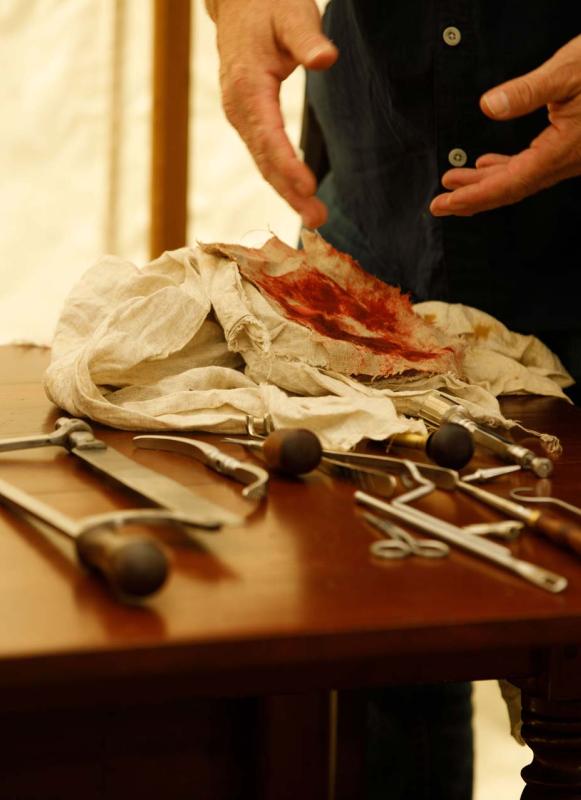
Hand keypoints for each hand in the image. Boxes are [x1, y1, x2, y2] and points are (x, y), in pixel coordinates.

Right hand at [209, 0, 337, 227]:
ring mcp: (240, 116)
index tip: (310, 189)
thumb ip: (308, 38)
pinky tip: (299, 196)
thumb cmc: (270, 5)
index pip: (269, 136)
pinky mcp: (247, 120)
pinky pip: (263, 155)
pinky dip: (281, 178)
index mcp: (248, 86)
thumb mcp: (293, 13)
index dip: (289, 165)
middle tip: (318, 221)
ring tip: (314, 218)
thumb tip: (326, 59)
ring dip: (288, 193)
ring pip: (263, 163)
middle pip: (265, 160)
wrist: (238, 1)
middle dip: (291, 194)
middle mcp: (238, 108)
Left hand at [430, 35, 580, 216]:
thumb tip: (489, 105)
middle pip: (510, 189)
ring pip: (520, 178)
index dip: (473, 197)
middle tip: (439, 204)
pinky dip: (506, 169)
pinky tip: (488, 164)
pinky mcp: (570, 148)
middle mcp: (564, 162)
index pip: (509, 184)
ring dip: (485, 182)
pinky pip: (533, 167)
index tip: (444, 205)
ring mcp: (568, 157)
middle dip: (472, 197)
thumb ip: (527, 92)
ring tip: (453, 182)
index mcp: (560, 152)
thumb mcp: (567, 72)